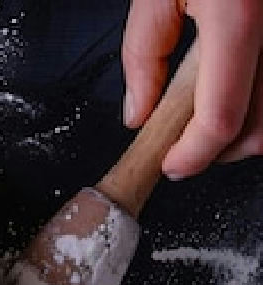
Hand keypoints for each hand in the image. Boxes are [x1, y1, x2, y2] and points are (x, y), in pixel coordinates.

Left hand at [122, 0, 262, 177]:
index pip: (221, 116)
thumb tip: (139, 114)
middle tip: (188, 143)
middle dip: (223, 148)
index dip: (194, 154)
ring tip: (210, 114)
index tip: (173, 164)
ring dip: (248, 126)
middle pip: (262, 125)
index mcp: (240, 15)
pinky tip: (240, 87)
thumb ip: (144, 55)